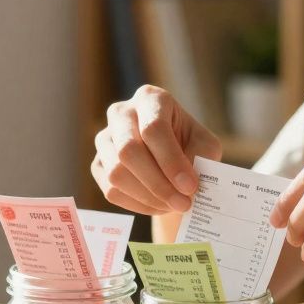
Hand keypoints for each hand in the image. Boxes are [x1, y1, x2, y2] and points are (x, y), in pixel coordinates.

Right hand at [92, 85, 221, 214]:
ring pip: (117, 173)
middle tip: (184, 203)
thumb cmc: (190, 145)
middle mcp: (121, 113)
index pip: (153, 128)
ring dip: (149, 197)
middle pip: (129, 151)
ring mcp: (105, 138)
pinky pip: (111, 190)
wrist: (171, 158)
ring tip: (173, 205)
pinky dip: (138, 204)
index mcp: (150, 98)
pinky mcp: (97, 164)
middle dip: (159, 184)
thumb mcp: (205, 145)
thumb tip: (185, 183)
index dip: (171, 161)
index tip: (190, 187)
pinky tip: (158, 205)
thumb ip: (201, 158)